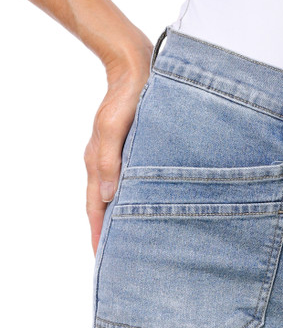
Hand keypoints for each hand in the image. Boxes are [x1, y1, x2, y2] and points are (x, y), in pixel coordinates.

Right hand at [84, 44, 152, 254]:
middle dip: (107, 234)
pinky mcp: (128, 151)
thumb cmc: (127, 96)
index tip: (102, 259)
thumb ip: (109, 162)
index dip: (98, 235)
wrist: (136, 66)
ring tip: (130, 241)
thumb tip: (108, 196)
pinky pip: (126, 182)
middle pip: (103, 208)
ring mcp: (115, 159)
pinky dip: (129, 200)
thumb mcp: (114, 128)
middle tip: (117, 260)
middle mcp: (104, 165)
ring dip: (119, 218)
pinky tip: (140, 208)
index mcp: (97, 164)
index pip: (96, 209)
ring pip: (115, 197)